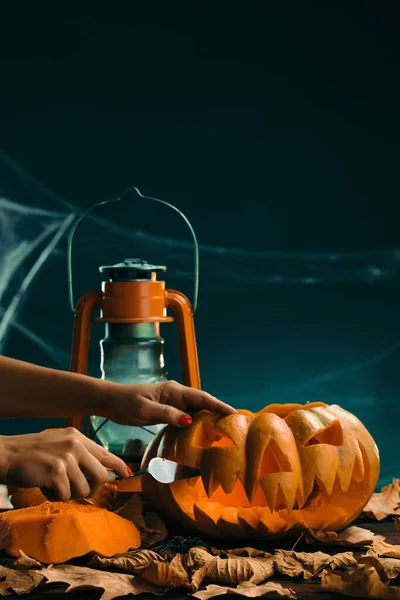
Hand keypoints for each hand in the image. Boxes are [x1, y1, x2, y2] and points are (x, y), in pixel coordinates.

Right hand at [0, 428, 129, 500]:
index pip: (106, 453)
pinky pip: (65, 495)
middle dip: (92, 489)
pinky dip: (54, 496)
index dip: (119, 466)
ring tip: (54, 484)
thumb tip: (104, 472)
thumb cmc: (31, 454)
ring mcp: (66, 458)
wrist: (6, 454)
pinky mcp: (56, 472)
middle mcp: (75, 445)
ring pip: (83, 488)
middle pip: (101, 475)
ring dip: (69, 493)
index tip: (128, 474)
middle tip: (77, 490)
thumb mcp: (59, 445)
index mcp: (77, 437)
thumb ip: (80, 455)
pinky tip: (44, 485)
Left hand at [105, 380, 235, 427]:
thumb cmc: (125, 403)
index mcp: (173, 390)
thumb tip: (189, 419)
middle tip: (235, 425)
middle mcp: (176, 394)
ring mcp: (172, 403)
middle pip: (202, 403)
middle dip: (218, 412)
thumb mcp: (144, 410)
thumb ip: (167, 414)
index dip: (218, 405)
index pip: (201, 397)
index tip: (234, 413)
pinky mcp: (167, 411)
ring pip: (195, 410)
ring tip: (224, 430)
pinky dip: (196, 424)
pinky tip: (202, 433)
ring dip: (208, 419)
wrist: (110, 401)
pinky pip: (186, 417)